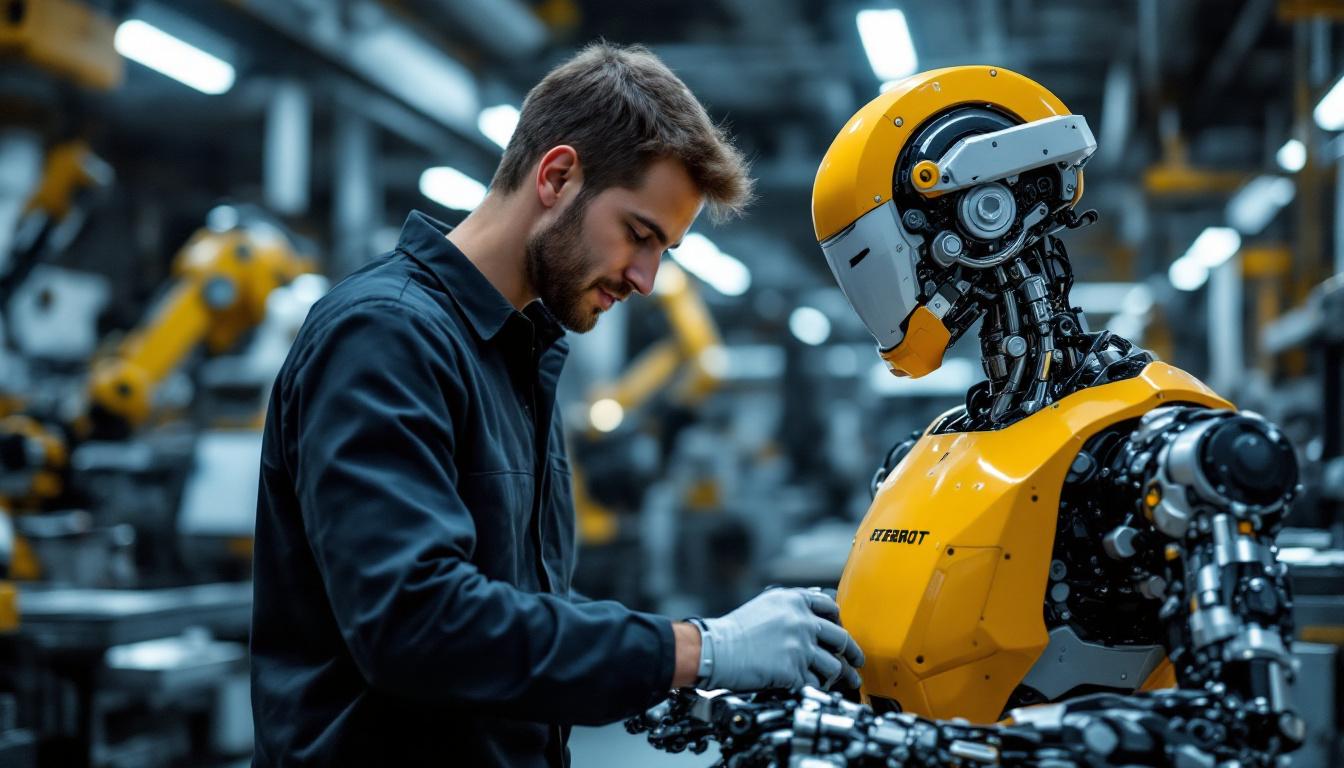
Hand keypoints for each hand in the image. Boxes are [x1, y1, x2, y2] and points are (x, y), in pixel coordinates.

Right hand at [698, 587, 862, 691]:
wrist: (716, 650)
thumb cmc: (735, 630)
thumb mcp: (765, 604)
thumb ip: (791, 606)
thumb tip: (813, 608)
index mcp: (795, 601)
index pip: (831, 608)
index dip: (840, 622)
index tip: (842, 633)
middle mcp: (802, 621)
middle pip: (841, 639)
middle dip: (852, 653)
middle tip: (856, 662)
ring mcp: (800, 647)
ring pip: (834, 665)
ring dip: (838, 676)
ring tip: (842, 682)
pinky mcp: (794, 670)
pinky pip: (816, 683)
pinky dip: (817, 687)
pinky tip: (815, 688)